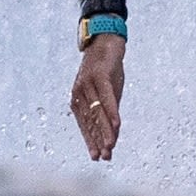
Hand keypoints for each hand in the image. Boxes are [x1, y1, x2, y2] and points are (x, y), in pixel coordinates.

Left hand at [71, 34, 125, 160]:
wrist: (106, 39)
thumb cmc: (106, 67)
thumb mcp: (107, 90)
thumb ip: (108, 108)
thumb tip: (113, 130)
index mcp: (78, 98)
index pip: (85, 124)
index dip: (91, 141)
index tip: (97, 157)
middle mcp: (79, 92)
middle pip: (90, 121)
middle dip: (98, 140)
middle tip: (105, 157)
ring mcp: (88, 84)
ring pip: (98, 112)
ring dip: (105, 131)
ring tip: (110, 146)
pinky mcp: (99, 75)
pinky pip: (107, 98)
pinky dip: (112, 112)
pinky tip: (117, 125)